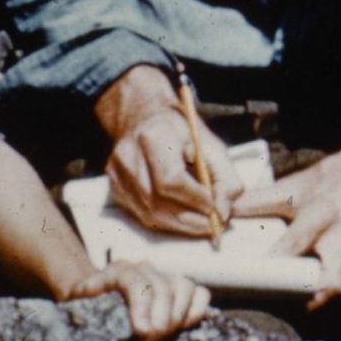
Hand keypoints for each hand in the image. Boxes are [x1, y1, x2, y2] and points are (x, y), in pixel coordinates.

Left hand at [63, 261, 209, 340]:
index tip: (142, 331)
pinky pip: (199, 293)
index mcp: (115, 272)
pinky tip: (183, 329)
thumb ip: (82, 309)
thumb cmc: (86, 313)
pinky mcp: (179, 289)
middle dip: (160, 319)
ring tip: (164, 338)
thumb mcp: (78, 311)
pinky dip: (196, 311)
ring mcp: (162, 277)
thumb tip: (85, 312)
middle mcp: (141, 269)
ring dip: (178, 316)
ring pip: (183, 285)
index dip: (141, 305)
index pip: (134, 280)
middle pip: (161, 287)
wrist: (96, 305)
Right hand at [105, 105, 244, 235]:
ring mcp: (117, 173)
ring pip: (149, 214)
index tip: (214, 206)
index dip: (194, 199)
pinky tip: (181, 215)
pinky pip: (141, 216)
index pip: (170, 179)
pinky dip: (166, 221)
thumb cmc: (180, 131)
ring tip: (200, 221)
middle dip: (190, 220)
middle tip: (214, 224)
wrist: (142, 116)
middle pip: (158, 203)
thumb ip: (225, 178)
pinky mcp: (115, 187)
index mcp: (153, 135)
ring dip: (180, 225)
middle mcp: (128, 154)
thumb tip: (223, 213)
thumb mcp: (210, 145)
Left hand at [252, 147, 340, 308]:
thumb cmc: (332, 178)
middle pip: (331, 278)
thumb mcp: (295, 184)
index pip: (296, 243)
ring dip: (321, 298)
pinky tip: (321, 290)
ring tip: (300, 303)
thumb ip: (259, 201)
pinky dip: (337, 289)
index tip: (258, 275)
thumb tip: (227, 210)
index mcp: (321, 212)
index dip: (276, 262)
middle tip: (285, 303)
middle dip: (309, 295)